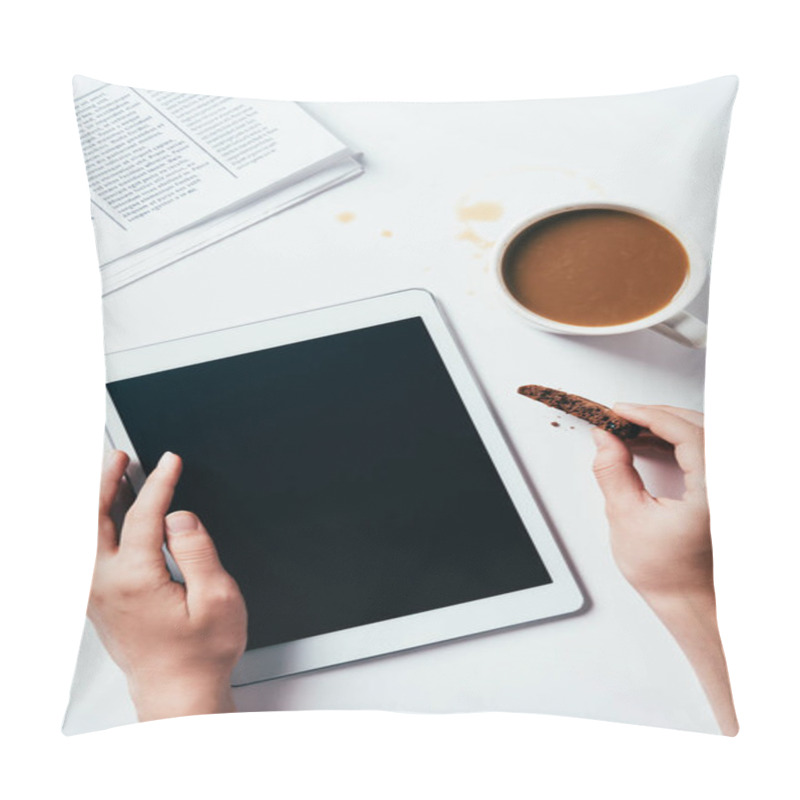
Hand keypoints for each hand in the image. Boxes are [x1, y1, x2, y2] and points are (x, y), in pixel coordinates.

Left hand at [90, 450, 247, 721]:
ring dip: (96, 501)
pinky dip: (96, 525)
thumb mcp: (218, 599)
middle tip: (121, 457)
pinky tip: (110, 516)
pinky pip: (89, 552)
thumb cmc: (200, 655)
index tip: (170, 461)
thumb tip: (179, 517)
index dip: (159, 482)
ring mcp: (98, 595)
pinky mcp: (100, 602)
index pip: (143, 515)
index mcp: (135, 580)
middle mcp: (107, 585)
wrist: (178, 694)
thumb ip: (197, 551)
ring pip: (85, 535)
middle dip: (106, 480)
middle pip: (94, 518)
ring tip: (112, 476)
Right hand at [591, 404, 710, 597]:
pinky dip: (676, 442)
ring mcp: (727, 489)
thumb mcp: (625, 516)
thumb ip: (612, 471)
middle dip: (657, 416)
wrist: (687, 598)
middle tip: (621, 417)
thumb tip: (604, 438)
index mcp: (712, 493)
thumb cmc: (666, 572)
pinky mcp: (720, 491)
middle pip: (699, 428)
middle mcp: (726, 488)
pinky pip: (703, 452)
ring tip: (629, 430)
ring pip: (703, 436)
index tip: (621, 411)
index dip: (650, 415)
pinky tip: (650, 443)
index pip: (687, 434)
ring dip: (666, 427)